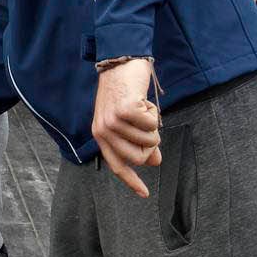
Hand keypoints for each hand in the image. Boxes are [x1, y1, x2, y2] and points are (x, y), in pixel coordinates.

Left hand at [92, 58, 162, 196]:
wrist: (120, 61)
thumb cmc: (126, 91)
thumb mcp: (131, 120)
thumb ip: (140, 141)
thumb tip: (155, 161)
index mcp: (102, 135)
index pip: (117, 166)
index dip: (132, 180)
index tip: (145, 194)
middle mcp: (103, 131)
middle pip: (138, 158)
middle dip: (151, 144)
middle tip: (149, 124)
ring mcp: (112, 122)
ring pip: (147, 141)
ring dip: (153, 125)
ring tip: (143, 108)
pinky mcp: (124, 111)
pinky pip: (152, 125)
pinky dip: (154, 113)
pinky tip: (144, 101)